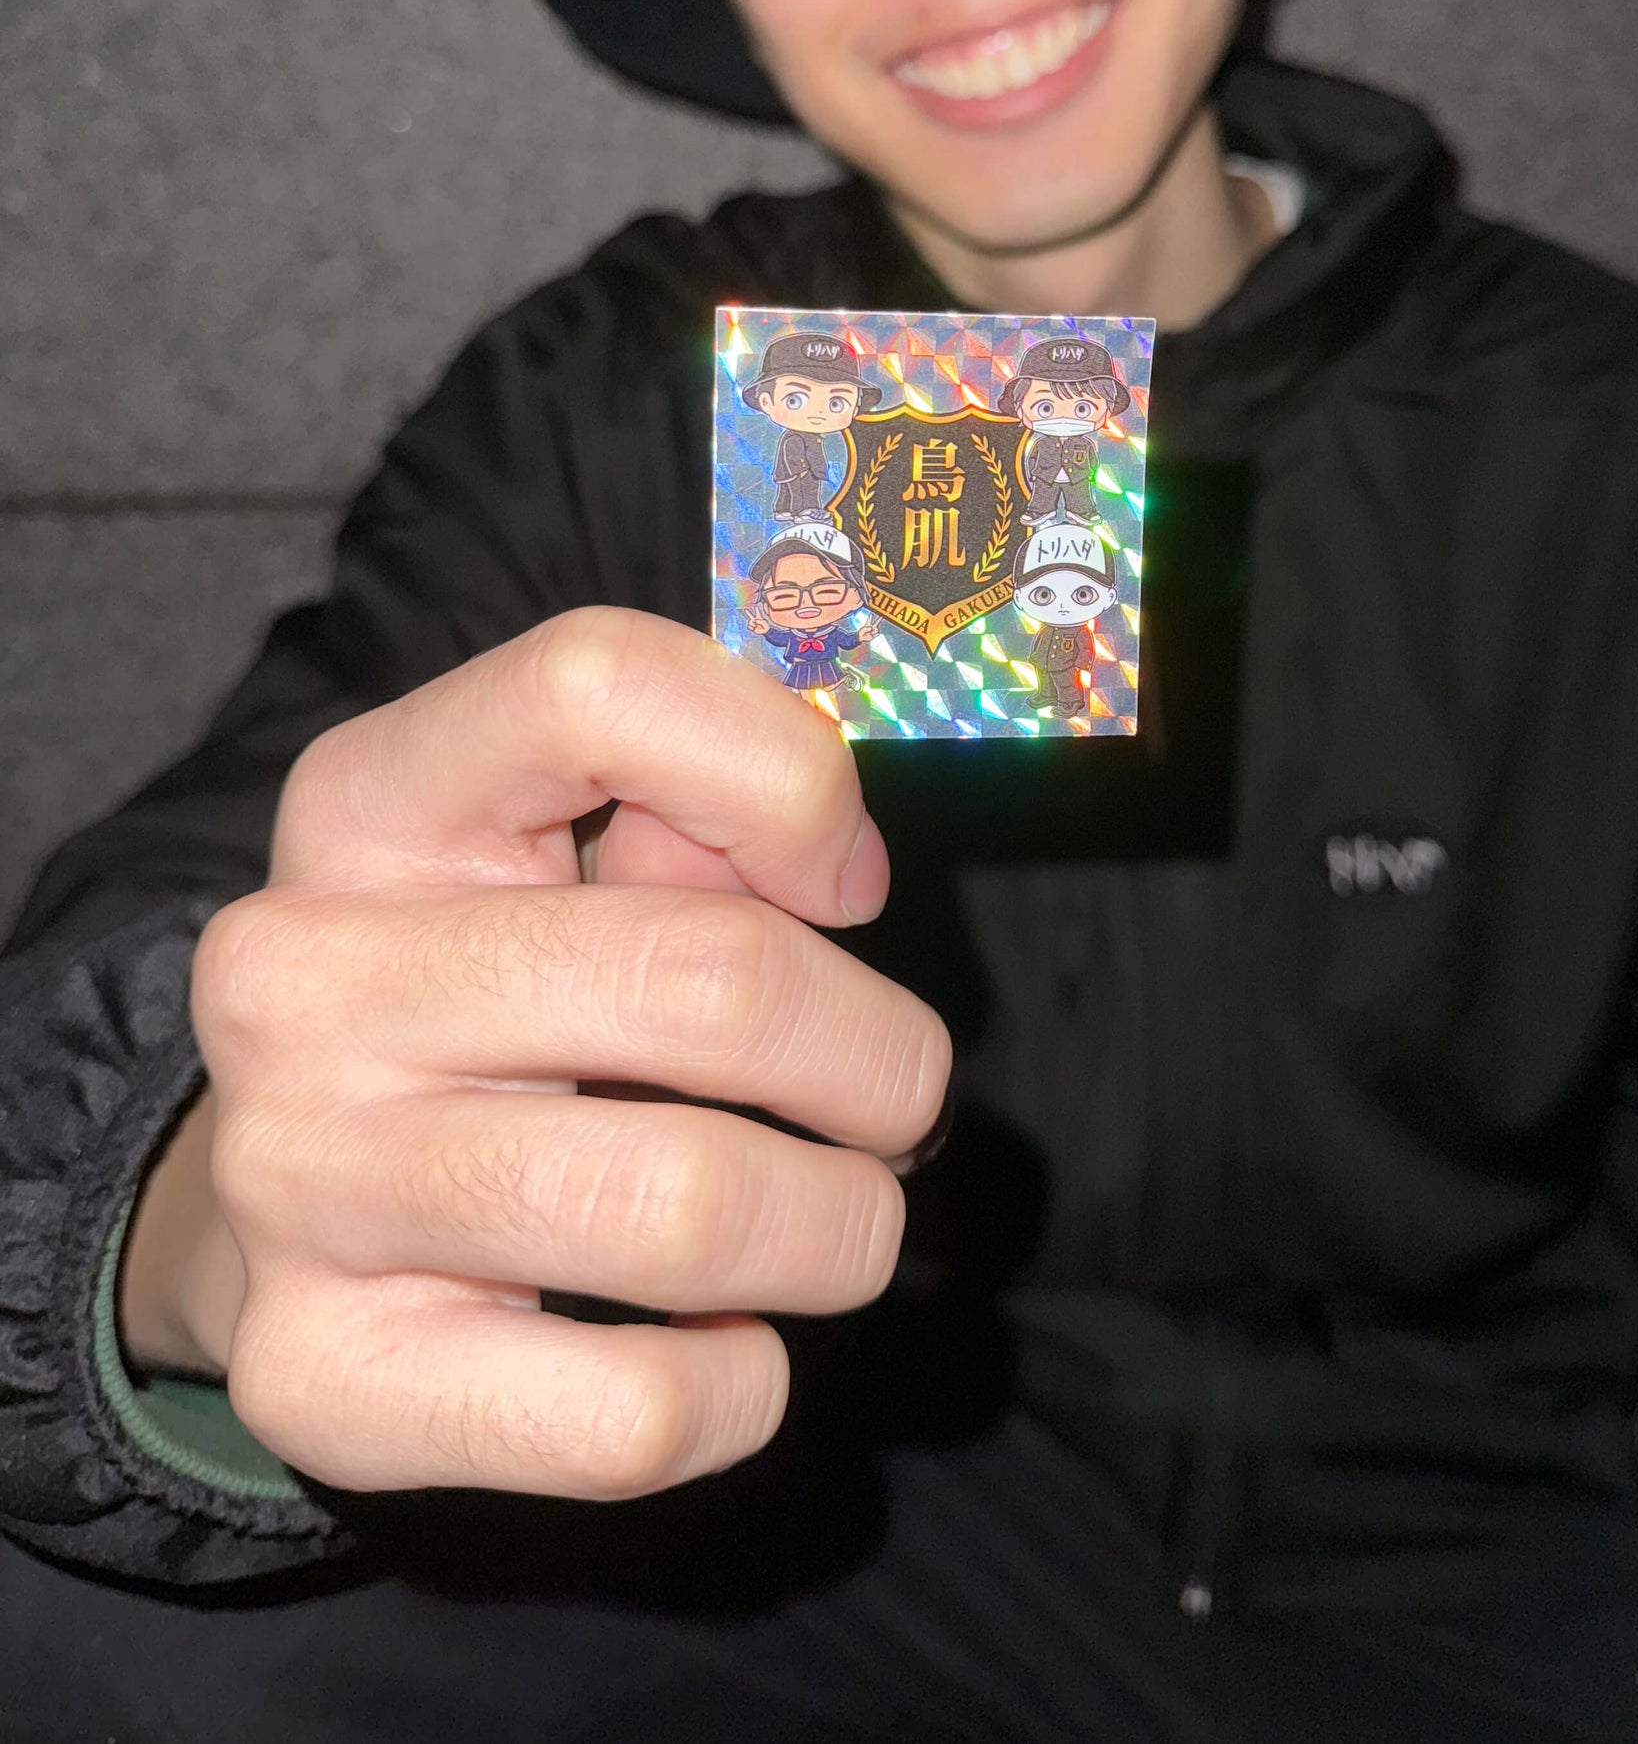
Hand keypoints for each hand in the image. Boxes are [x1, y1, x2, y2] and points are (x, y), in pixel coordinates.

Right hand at [122, 608, 948, 1503]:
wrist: (279, 1194)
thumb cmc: (492, 983)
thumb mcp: (554, 843)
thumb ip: (698, 804)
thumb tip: (837, 873)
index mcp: (372, 796)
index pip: (594, 686)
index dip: (786, 776)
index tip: (845, 881)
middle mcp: (303, 974)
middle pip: (710, 979)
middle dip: (878, 1058)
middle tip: (896, 1098)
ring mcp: (297, 1179)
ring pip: (689, 1208)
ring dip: (838, 1229)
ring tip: (835, 1220)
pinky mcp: (326, 1378)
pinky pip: (633, 1413)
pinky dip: (743, 1387)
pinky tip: (724, 1341)